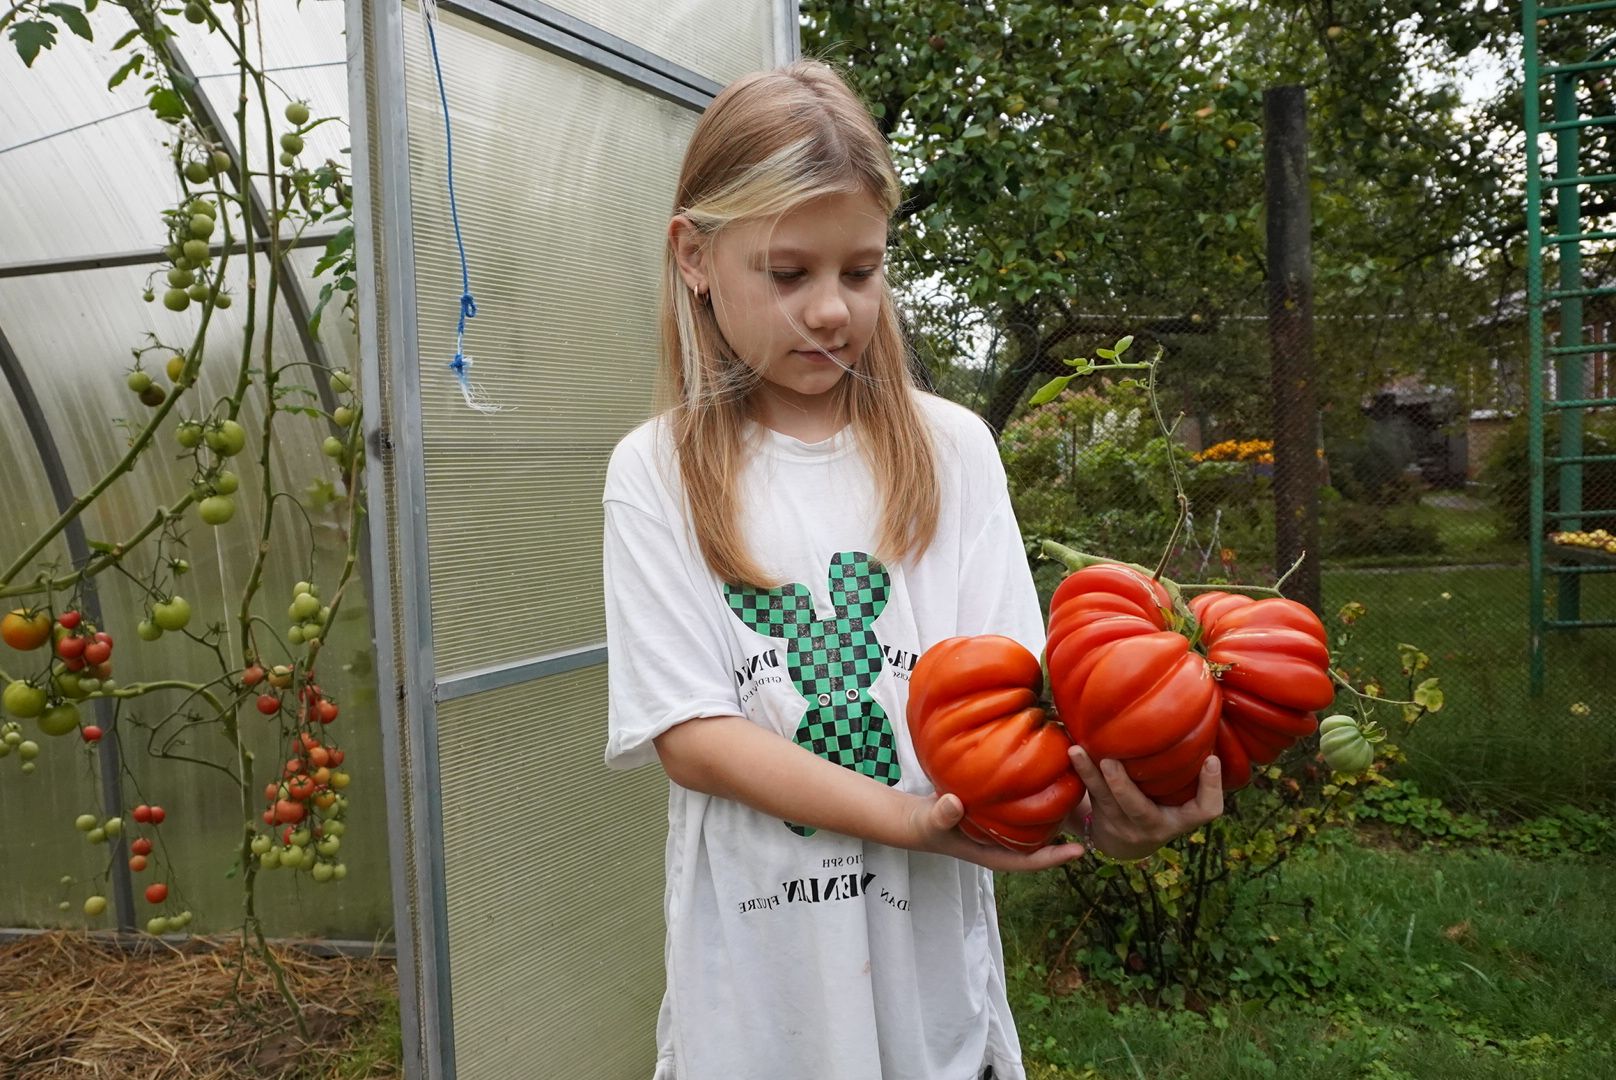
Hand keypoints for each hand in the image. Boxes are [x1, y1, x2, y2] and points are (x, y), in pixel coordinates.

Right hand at [906, 792, 1086, 872]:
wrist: (916, 817)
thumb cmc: (926, 824)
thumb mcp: (931, 820)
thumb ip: (942, 814)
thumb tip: (956, 803)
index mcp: (993, 853)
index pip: (1029, 861)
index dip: (1054, 858)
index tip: (1081, 852)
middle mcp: (1003, 841)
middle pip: (1040, 841)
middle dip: (1065, 834)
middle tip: (1093, 817)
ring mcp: (1002, 826)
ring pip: (1035, 823)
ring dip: (1055, 811)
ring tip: (1082, 792)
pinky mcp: (998, 809)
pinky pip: (1023, 805)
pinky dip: (1037, 795)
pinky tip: (1051, 774)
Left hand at [1067, 746, 1222, 861]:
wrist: (1124, 844)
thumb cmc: (1160, 807)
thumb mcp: (1179, 799)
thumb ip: (1186, 772)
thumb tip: (1200, 721)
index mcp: (1181, 819)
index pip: (1206, 810)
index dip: (1211, 787)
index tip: (1211, 760)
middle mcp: (1152, 825)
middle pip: (1139, 810)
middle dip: (1123, 787)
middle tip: (1110, 762)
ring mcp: (1122, 825)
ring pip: (1104, 801)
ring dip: (1089, 774)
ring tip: (1076, 750)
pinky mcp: (1098, 819)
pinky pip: (1087, 795)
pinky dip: (1078, 772)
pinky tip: (1069, 751)